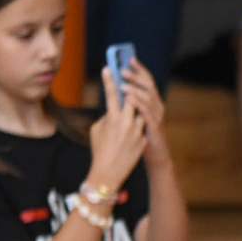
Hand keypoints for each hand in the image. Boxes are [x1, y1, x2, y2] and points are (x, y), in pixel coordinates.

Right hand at [88, 66, 147, 190]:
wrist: (108, 173)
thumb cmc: (99, 150)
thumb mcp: (97, 130)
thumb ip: (107, 116)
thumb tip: (114, 108)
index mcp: (112, 119)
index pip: (111, 94)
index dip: (109, 80)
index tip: (108, 67)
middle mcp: (127, 122)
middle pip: (131, 98)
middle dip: (128, 89)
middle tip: (126, 79)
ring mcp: (137, 130)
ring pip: (139, 112)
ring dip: (134, 110)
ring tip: (127, 115)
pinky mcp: (144, 138)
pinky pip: (142, 126)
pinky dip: (137, 126)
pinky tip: (130, 133)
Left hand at [117, 58, 169, 166]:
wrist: (155, 155)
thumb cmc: (142, 136)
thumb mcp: (135, 118)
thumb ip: (128, 107)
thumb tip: (114, 96)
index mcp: (152, 101)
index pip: (147, 81)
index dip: (140, 69)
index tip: (129, 59)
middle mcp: (157, 105)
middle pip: (148, 86)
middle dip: (136, 77)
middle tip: (123, 70)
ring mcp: (157, 116)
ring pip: (148, 98)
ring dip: (135, 89)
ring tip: (122, 84)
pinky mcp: (154, 126)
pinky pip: (146, 113)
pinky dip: (138, 104)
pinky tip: (129, 98)